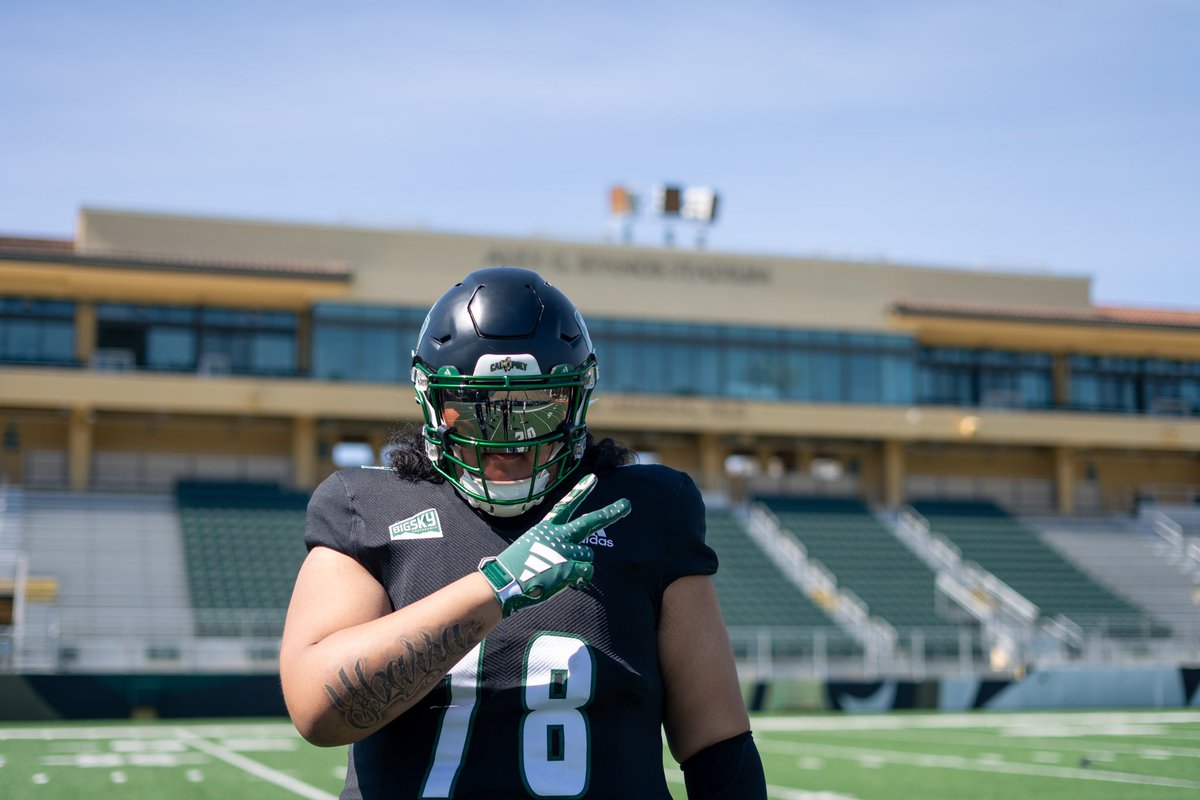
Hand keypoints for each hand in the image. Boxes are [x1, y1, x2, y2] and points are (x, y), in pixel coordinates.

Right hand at [478, 473, 630, 616]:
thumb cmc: (516, 570)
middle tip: (627, 505)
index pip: (566, 505)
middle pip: (589, 522)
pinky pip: (587, 571)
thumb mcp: (532, 549)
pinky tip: (563, 581)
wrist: (503, 584)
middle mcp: (557, 535)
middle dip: (610, 513)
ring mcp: (563, 550)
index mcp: (545, 528)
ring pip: (587, 554)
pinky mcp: (568, 567)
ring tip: (556, 572)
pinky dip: (580, 578)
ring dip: (579, 563)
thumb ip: (557, 548)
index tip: (593, 478)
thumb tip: (580, 560)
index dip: (580, 491)